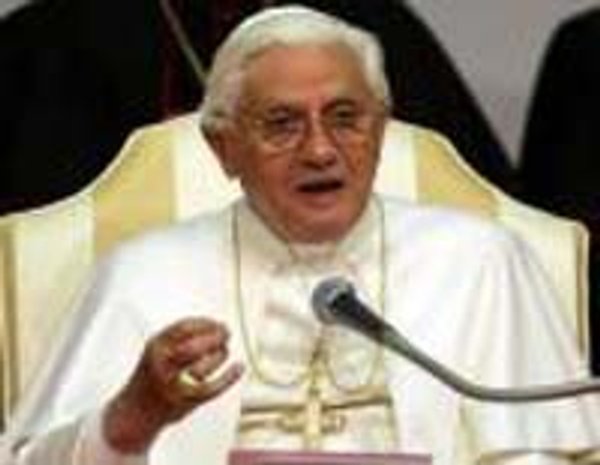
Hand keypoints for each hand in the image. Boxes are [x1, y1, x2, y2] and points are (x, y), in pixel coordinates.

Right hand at [103, 317, 242, 453]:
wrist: (133, 412)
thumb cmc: (151, 378)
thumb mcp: (159, 348)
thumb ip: (181, 337)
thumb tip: (215, 325)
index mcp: (155, 346)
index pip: (184, 328)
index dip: (206, 323)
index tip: (218, 323)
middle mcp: (160, 365)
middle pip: (194, 347)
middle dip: (215, 338)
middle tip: (226, 334)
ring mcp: (170, 385)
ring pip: (202, 368)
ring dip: (219, 357)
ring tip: (221, 354)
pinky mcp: (183, 403)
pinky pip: (212, 388)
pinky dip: (229, 377)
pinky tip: (238, 368)